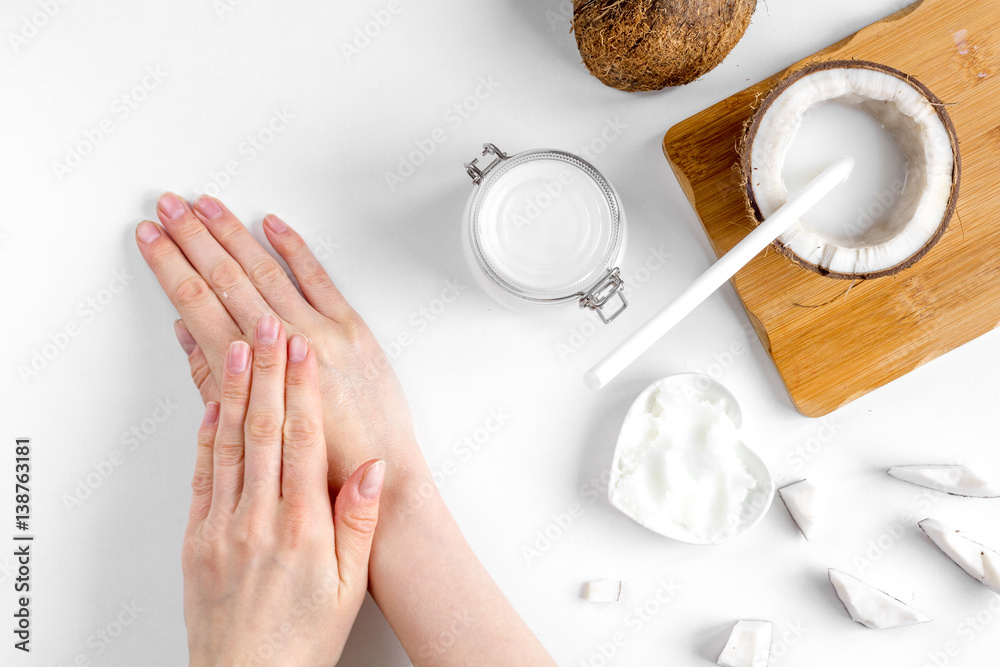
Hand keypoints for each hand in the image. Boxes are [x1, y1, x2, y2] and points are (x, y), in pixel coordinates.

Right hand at [136, 193, 425, 489]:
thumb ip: (215, 379)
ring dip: (233, 234)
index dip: (170, 267)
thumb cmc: (315, 467)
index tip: (151, 238)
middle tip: (167, 206)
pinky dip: (294, 248)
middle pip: (227, 278)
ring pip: (267, 271)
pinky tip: (272, 224)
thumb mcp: (250, 431)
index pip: (198, 304)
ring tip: (206, 205)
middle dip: (193, 238)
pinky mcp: (354, 330)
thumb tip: (187, 331)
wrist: (380, 477)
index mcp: (253, 374)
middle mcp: (284, 346)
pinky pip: (319, 278)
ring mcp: (321, 333)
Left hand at [182, 314, 384, 665]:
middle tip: (266, 325)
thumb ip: (359, 521)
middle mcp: (258, 519)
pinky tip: (213, 405)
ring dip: (234, 390)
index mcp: (302, 527)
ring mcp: (221, 526)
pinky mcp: (196, 537)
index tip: (300, 349)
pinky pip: (202, 474)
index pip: (302, 439)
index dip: (301, 388)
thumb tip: (371, 468)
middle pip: (264, 429)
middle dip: (266, 369)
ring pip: (229, 442)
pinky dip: (207, 434)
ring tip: (237, 346)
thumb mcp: (350, 584)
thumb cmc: (302, 637)